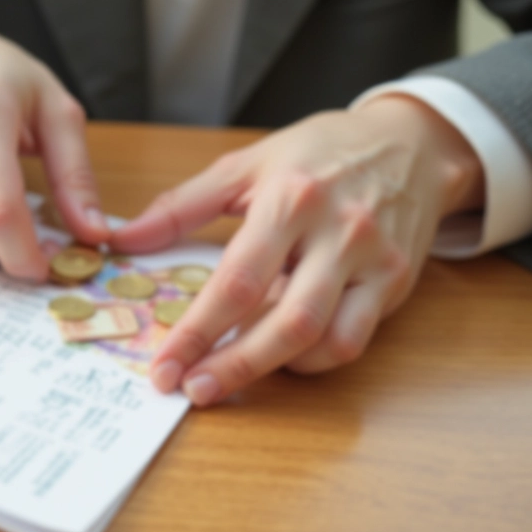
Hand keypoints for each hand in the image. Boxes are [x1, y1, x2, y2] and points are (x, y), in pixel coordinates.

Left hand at [111, 96, 483, 405]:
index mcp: (291, 199)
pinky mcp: (397, 281)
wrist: (410, 142)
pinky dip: (313, 358)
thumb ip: (181, 206)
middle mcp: (339, 232)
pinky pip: (354, 338)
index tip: (163, 366)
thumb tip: (122, 239)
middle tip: (193, 390)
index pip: (236, 281)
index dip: (197, 332)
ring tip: (228, 377)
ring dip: (273, 369)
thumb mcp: (245, 165)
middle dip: (234, 366)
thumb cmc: (318, 152)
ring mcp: (374, 261)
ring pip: (326, 339)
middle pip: (285, 321)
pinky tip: (281, 354)